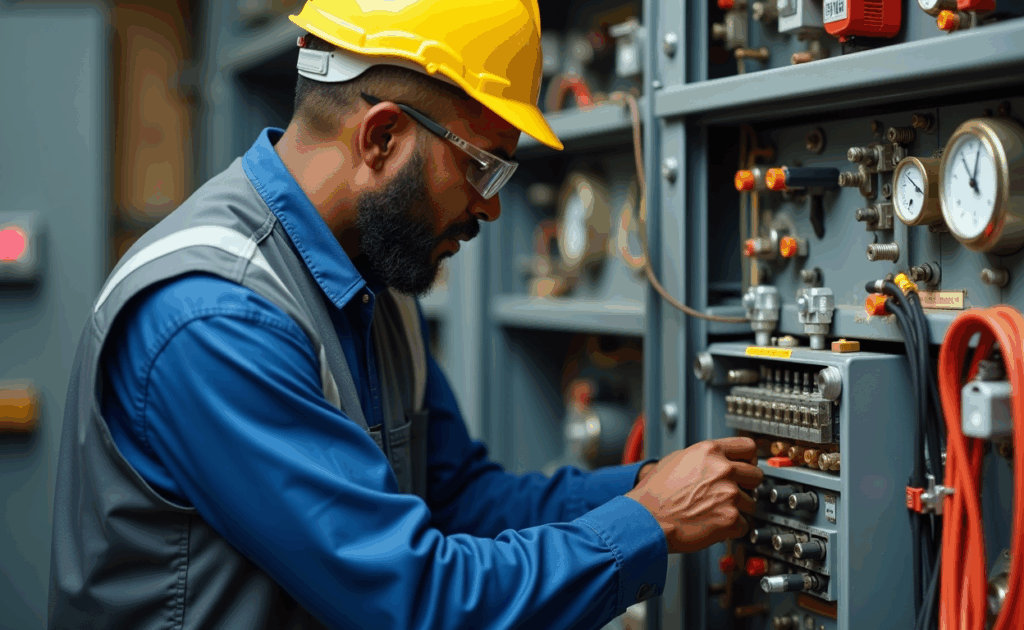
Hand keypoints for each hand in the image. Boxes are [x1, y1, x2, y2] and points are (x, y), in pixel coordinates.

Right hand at [625, 437, 762, 553]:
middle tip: (731, 494)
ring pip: (750, 503)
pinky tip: (713, 525)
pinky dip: (731, 529)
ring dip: (736, 509)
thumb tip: (718, 459)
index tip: (747, 466)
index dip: (748, 459)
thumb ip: (703, 458)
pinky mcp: (731, 518)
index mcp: (710, 451)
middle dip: (746, 486)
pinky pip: (744, 525)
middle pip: (756, 475)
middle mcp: (723, 469)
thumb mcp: (676, 460)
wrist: (647, 519)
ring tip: (713, 512)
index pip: (748, 447)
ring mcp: (729, 494)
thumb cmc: (655, 493)